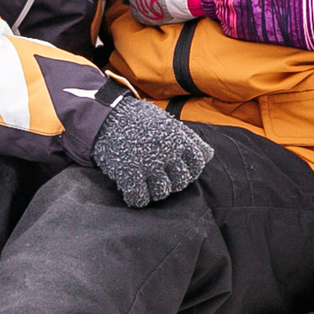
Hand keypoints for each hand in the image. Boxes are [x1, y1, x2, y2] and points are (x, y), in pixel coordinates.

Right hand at [90, 98, 213, 206]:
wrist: (104, 115)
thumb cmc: (137, 118)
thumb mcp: (166, 122)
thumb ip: (188, 138)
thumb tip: (208, 155)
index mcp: (178, 138)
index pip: (198, 163)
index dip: (190, 170)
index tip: (178, 170)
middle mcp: (167, 153)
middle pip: (181, 182)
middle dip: (172, 182)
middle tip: (159, 177)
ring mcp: (148, 165)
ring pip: (162, 193)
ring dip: (155, 191)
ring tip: (146, 184)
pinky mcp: (129, 174)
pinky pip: (140, 198)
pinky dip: (137, 198)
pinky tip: (132, 190)